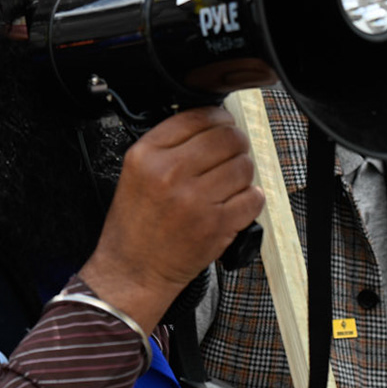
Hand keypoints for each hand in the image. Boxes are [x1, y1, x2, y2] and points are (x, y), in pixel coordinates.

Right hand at [80, 107, 262, 334]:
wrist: (133, 270)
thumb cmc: (135, 224)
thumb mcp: (136, 171)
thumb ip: (168, 144)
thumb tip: (211, 123)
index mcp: (147, 155)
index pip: (198, 117)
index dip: (218, 118)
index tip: (222, 125)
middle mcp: (170, 173)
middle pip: (227, 138)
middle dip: (236, 143)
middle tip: (232, 152)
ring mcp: (195, 199)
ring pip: (244, 166)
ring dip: (243, 172)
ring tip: (230, 182)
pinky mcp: (216, 224)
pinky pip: (252, 198)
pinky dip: (251, 198)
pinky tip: (236, 201)